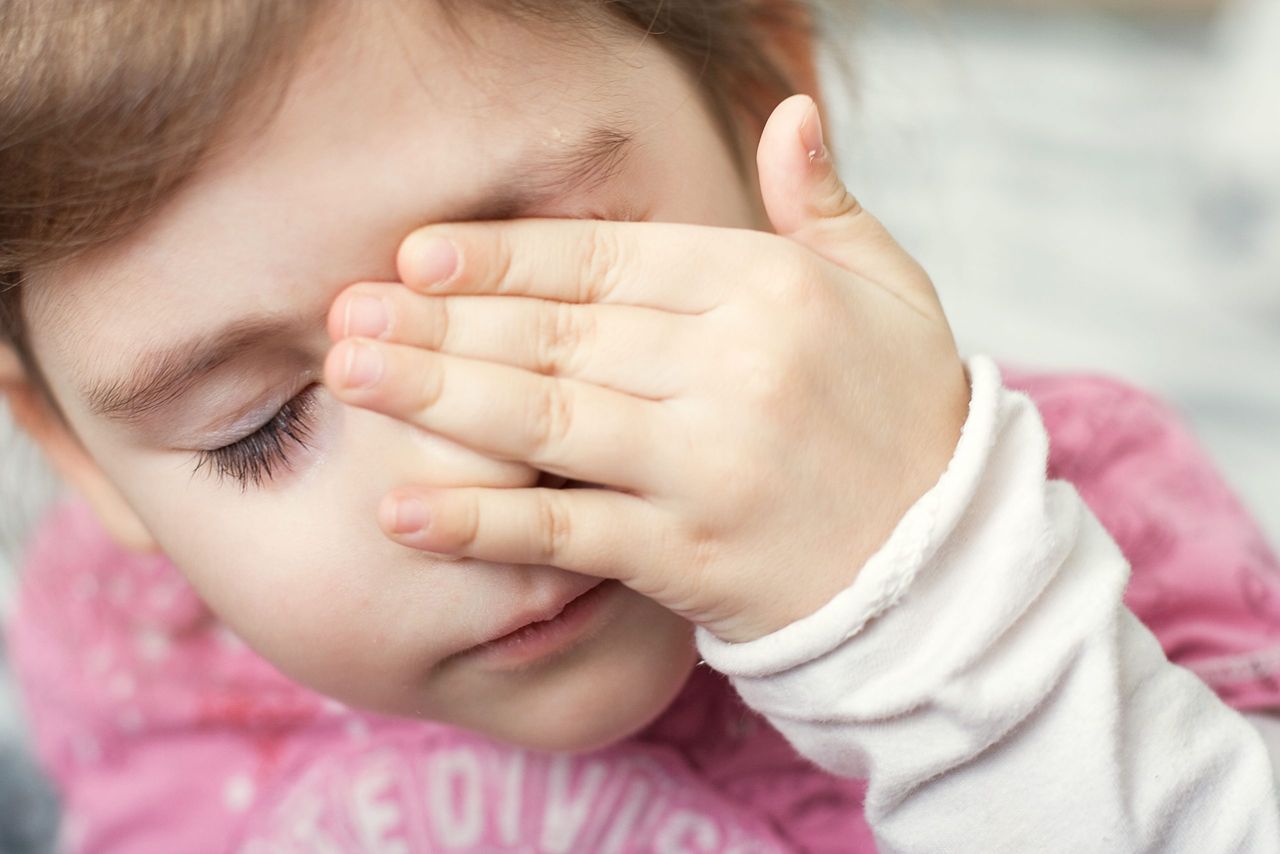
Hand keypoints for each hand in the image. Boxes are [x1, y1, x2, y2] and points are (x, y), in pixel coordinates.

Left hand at [323, 95, 970, 643]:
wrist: (944, 564)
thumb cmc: (906, 415)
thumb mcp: (887, 290)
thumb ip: (824, 203)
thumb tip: (789, 109)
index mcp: (770, 288)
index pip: (610, 258)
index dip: (507, 255)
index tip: (419, 253)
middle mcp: (735, 368)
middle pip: (559, 334)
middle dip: (443, 321)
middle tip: (346, 311)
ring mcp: (709, 467)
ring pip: (547, 420)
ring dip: (436, 397)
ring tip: (348, 375)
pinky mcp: (691, 557)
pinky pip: (567, 531)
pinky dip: (481, 521)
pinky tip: (402, 508)